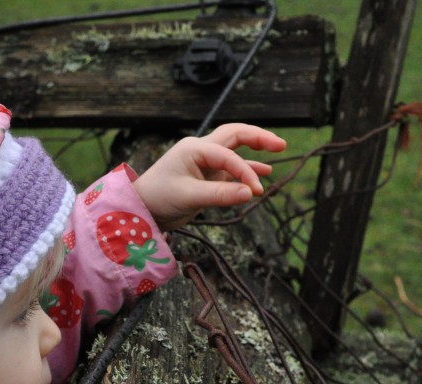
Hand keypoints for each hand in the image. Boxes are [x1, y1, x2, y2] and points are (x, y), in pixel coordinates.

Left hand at [132, 123, 286, 230]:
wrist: (141, 208)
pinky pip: (230, 169)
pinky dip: (246, 169)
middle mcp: (201, 150)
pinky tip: (263, 174)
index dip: (246, 171)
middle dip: (258, 137)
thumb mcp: (190, 196)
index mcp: (195, 148)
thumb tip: (251, 192)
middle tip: (280, 144)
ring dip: (254, 151)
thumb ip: (221, 194)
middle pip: (235, 135)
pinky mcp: (206, 176)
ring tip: (277, 151)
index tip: (256, 191)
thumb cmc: (159, 198)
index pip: (229, 155)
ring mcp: (204, 162)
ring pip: (234, 151)